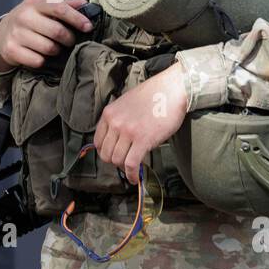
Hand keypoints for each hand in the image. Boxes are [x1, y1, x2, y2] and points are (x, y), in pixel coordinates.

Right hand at [0, 0, 92, 69]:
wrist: (0, 35)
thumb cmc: (28, 20)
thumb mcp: (42, 7)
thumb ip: (63, 4)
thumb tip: (84, 4)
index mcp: (34, 4)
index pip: (59, 8)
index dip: (77, 18)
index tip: (88, 27)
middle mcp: (23, 17)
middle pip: (57, 31)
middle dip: (68, 39)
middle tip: (69, 41)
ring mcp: (16, 34)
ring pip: (49, 48)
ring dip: (56, 50)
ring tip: (53, 47)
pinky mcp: (11, 50)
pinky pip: (37, 60)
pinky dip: (42, 60)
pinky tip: (40, 55)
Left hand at [93, 61, 188, 184]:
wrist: (171, 90)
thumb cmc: (153, 96)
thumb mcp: (126, 103)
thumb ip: (118, 119)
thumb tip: (117, 139)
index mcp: (109, 114)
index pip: (98, 142)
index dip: (106, 152)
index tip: (115, 155)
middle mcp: (115, 123)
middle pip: (106, 154)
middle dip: (115, 162)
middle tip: (125, 162)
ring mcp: (128, 132)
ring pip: (117, 160)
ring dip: (124, 168)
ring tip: (132, 169)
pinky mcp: (143, 140)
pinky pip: (131, 164)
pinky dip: (131, 175)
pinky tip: (135, 178)